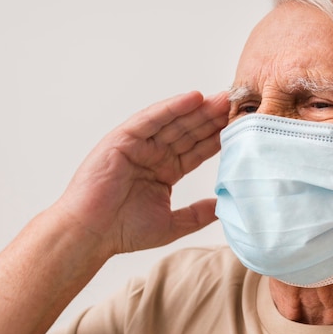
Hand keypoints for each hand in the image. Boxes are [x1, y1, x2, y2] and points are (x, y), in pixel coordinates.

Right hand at [54, 91, 228, 255]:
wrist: (91, 235)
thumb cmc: (123, 232)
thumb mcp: (173, 224)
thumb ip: (198, 214)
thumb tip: (223, 207)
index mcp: (165, 171)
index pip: (197, 150)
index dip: (217, 138)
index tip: (241, 128)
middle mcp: (153, 155)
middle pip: (189, 132)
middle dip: (212, 119)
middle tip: (236, 104)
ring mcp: (138, 145)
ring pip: (173, 122)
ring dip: (197, 109)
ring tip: (221, 98)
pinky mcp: (123, 139)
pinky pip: (151, 119)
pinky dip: (171, 107)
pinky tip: (193, 98)